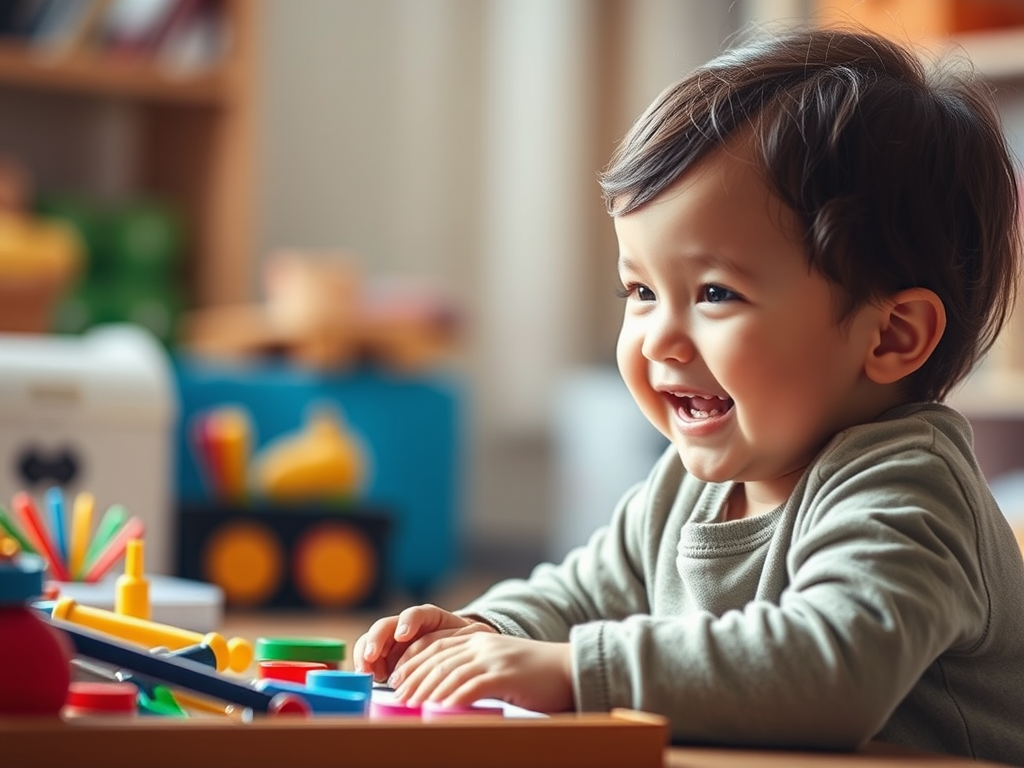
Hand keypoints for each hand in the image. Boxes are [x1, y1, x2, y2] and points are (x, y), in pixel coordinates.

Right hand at [353, 603, 483, 682]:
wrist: (454, 650)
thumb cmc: (461, 643)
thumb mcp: (466, 638)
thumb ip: (463, 640)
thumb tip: (469, 643)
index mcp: (428, 618)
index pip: (415, 614)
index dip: (407, 623)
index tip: (402, 636)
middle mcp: (405, 626)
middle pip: (385, 626)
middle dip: (375, 641)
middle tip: (371, 658)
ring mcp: (391, 641)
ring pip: (371, 641)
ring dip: (366, 656)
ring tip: (369, 673)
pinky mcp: (384, 657)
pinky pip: (367, 658)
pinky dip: (366, 668)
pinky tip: (372, 679)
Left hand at [392, 632, 574, 713]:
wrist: (569, 668)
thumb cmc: (535, 674)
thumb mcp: (501, 663)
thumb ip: (476, 669)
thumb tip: (448, 693)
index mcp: (478, 640)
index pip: (435, 647)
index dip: (412, 663)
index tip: (396, 680)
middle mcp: (482, 645)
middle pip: (437, 660)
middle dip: (413, 679)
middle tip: (397, 698)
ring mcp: (494, 659)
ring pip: (450, 673)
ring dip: (427, 691)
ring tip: (411, 706)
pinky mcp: (505, 675)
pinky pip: (472, 687)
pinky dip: (453, 699)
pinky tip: (440, 710)